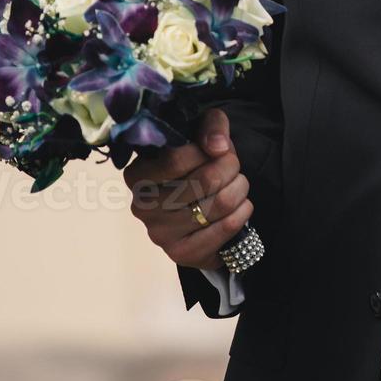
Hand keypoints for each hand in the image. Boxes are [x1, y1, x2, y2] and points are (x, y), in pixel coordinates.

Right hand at [124, 109, 252, 271]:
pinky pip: (226, 227)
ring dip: (240, 189)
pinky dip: (243, 212)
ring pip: (220, 203)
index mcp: (137, 174)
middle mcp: (143, 206)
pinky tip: (241, 207)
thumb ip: (210, 126)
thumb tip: (218, 146)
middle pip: (205, 180)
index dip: (208, 151)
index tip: (219, 149)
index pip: (176, 159)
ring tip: (239, 185)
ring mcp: (160, 233)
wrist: (201, 211)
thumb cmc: (196, 167)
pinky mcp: (183, 254)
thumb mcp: (200, 135)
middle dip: (231, 168)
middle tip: (234, 167)